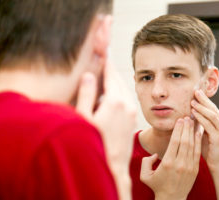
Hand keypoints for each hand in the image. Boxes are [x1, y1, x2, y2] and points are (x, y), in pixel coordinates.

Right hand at [76, 61, 136, 199]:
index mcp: (115, 101)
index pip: (110, 74)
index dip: (106, 61)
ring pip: (124, 89)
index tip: (104, 48)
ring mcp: (132, 112)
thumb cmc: (95, 145)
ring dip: (114, 82)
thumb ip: (87, 95)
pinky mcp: (133, 119)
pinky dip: (118, 92)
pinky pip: (127, 99)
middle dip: (110, 70)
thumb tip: (89, 75)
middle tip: (102, 60)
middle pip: (118, 80)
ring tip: (104, 76)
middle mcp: (127, 104)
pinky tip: (110, 95)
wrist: (113, 167)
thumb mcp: (84, 119)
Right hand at [140, 117, 201, 199]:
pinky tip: (198, 133)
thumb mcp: (145, 176)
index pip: (175, 142)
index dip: (178, 129)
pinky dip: (198, 142)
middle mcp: (180, 164)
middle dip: (186, 127)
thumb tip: (155, 154)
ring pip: (192, 145)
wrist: (172, 199)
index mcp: (168, 163)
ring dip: (193, 132)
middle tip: (187, 117)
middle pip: (185, 141)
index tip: (179, 120)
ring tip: (193, 121)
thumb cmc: (157, 186)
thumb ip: (146, 162)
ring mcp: (189, 167)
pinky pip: (197, 152)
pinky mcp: (195, 169)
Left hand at [191, 89, 218, 173]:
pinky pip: (208, 124)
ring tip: (192, 101)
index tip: (196, 92)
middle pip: (213, 108)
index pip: (213, 108)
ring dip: (201, 107)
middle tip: (195, 91)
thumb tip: (193, 111)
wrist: (217, 164)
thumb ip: (202, 123)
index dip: (205, 100)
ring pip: (212, 114)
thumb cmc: (209, 149)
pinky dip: (200, 117)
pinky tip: (193, 113)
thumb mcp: (205, 133)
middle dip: (203, 100)